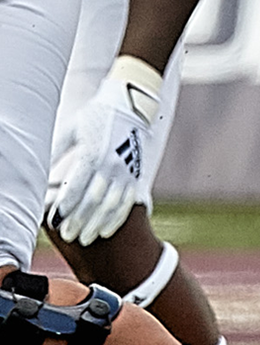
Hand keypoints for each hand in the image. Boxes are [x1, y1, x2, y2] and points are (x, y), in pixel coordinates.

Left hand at [45, 55, 161, 245]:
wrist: (132, 106)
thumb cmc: (96, 116)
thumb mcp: (72, 129)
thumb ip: (55, 150)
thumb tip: (38, 171)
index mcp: (94, 153)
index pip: (76, 187)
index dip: (64, 206)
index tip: (53, 221)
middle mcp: (112, 165)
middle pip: (94, 201)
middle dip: (80, 220)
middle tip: (67, 236)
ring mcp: (127, 172)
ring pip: (112, 205)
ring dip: (97, 224)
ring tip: (85, 239)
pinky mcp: (137, 176)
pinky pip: (128, 202)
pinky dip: (116, 219)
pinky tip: (105, 231)